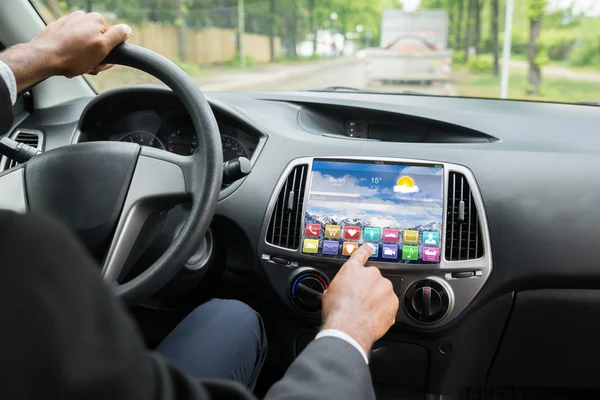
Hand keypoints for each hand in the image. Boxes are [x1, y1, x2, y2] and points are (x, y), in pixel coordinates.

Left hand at [0, 11, 131, 91]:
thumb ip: (118, 36)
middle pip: (98, 42)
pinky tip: (68, 59)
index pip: (112, 39)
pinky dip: (73, 53)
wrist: (44, 58)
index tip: (100, 61)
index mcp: (96, 19)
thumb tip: (127, 29)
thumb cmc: (72, 55)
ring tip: (77, 63)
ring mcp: (69, 23)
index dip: (108, 54)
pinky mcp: (58, 30)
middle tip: (88, 65)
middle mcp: (82, 18)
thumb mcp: (102, 48)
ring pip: (85, 44)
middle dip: (95, 56)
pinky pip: (72, 44)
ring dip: (84, 57)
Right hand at [321, 243, 398, 355]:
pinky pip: (389, 305)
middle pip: (372, 279)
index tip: (370, 247)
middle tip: (359, 301)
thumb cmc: (337, 311)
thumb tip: (339, 291)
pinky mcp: (393, 302)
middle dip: (368, 288)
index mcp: (353, 269)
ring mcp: (384, 288)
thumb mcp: (329, 293)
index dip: (366, 250)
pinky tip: (372, 318)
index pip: (361, 254)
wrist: (348, 328)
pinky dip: (383, 311)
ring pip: (382, 292)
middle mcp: (371, 274)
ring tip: (365, 312)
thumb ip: (339, 286)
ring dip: (377, 299)